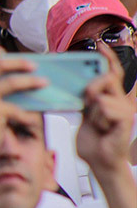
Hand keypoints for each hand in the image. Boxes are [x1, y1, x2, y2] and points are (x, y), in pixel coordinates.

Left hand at [77, 45, 135, 170]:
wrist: (100, 162)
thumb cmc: (94, 142)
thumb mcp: (85, 115)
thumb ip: (86, 99)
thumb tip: (82, 85)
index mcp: (110, 98)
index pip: (112, 73)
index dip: (108, 58)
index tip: (100, 45)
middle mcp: (120, 101)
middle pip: (104, 78)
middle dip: (90, 89)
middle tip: (88, 106)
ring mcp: (125, 109)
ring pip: (100, 95)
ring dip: (92, 113)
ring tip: (97, 125)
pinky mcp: (125, 117)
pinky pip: (103, 107)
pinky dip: (97, 119)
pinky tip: (103, 129)